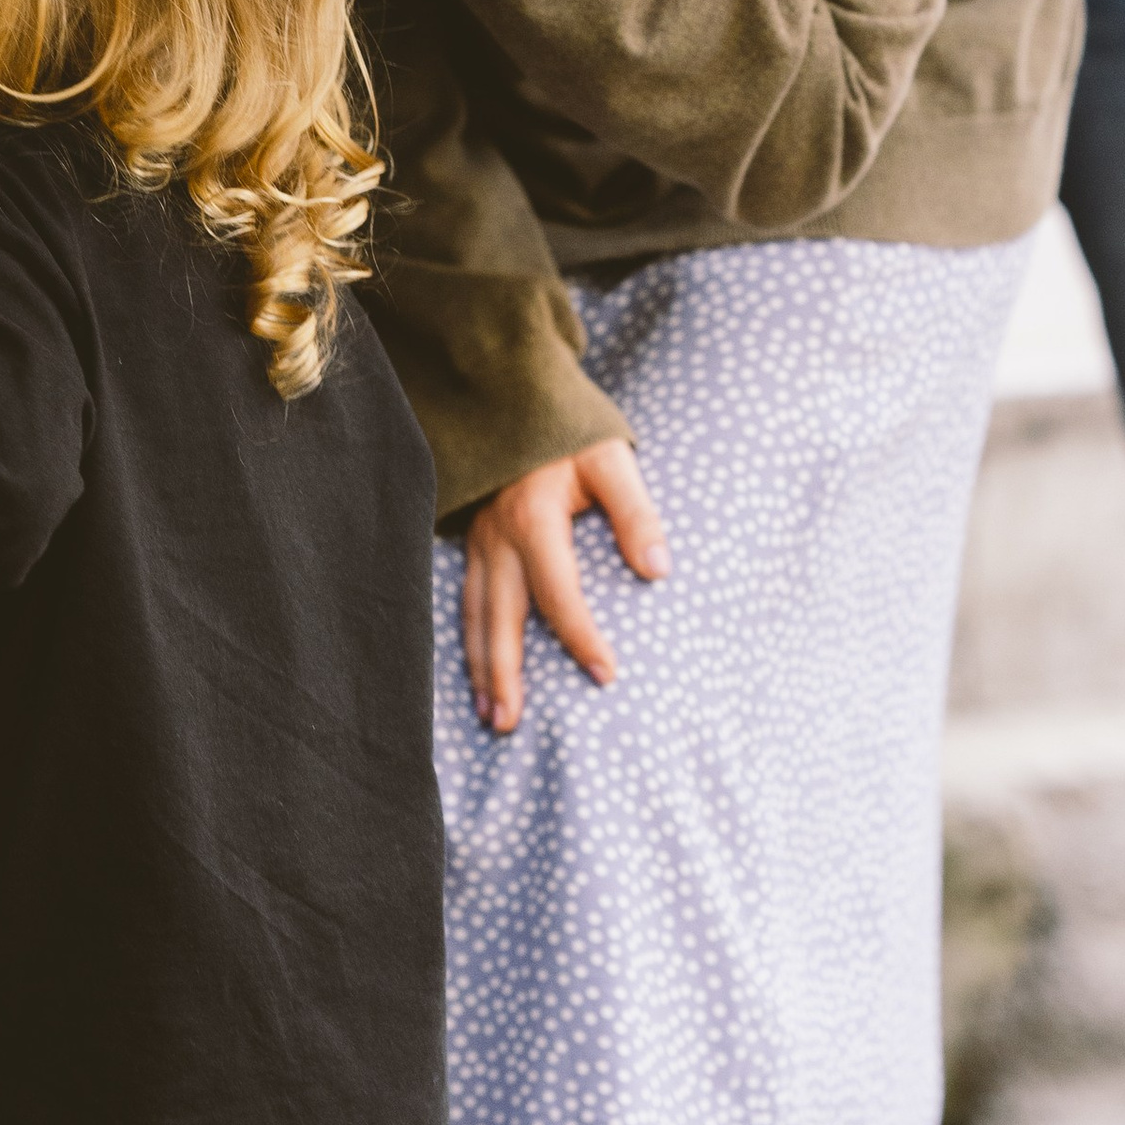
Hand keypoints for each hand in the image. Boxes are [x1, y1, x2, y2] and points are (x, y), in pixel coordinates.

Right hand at [463, 442, 667, 733]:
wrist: (516, 398)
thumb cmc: (572, 433)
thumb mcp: (611, 460)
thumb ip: (636, 512)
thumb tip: (659, 571)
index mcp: (533, 518)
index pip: (558, 592)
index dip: (582, 637)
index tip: (606, 675)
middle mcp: (498, 537)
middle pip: (499, 617)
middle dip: (505, 674)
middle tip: (510, 725)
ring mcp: (479, 542)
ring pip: (474, 616)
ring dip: (481, 668)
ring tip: (490, 715)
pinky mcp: (471, 544)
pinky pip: (464, 602)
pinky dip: (469, 642)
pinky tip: (477, 673)